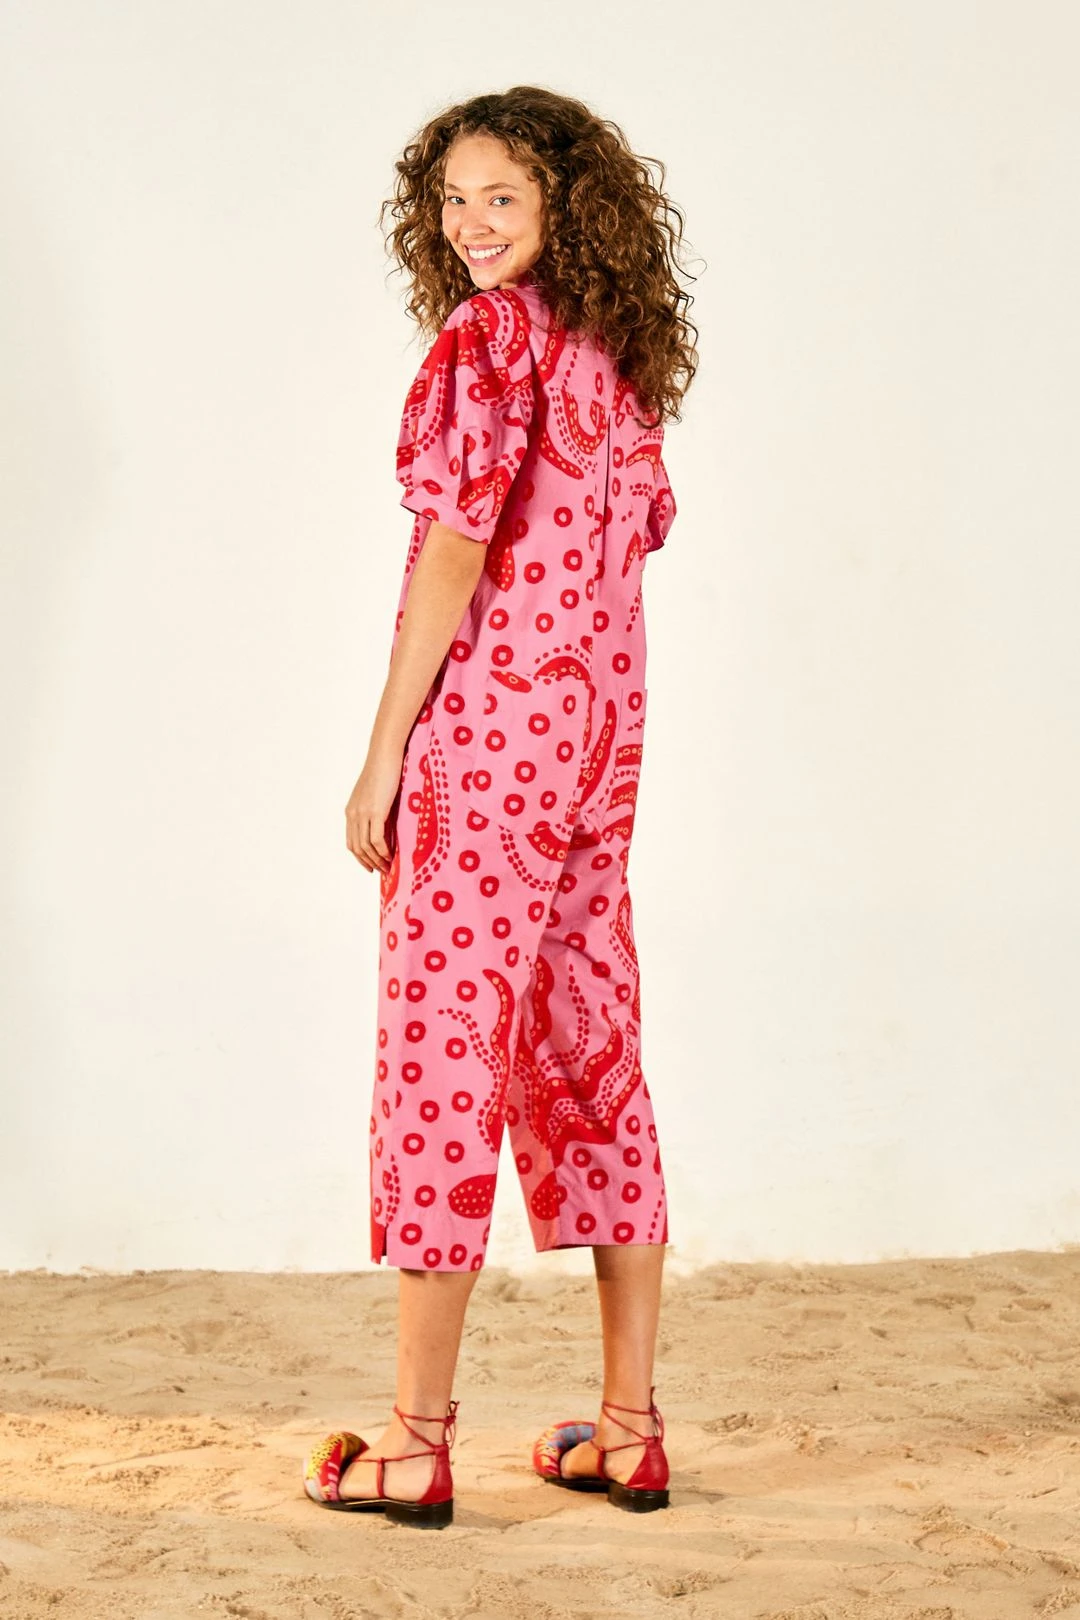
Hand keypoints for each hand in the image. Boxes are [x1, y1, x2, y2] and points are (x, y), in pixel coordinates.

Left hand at [345, 748, 402, 873]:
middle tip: (383, 872)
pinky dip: (383, 852)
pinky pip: (377, 840)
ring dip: (377, 860)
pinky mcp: (375, 812)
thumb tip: (383, 823)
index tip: (371, 867)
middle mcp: (353, 814)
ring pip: (366, 847)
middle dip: (369, 863)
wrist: (384, 756)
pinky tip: (391, 856)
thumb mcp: (374, 794)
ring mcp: (363, 814)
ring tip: (389, 867)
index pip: (351, 842)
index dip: (360, 858)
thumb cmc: (383, 771)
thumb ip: (374, 809)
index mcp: (351, 811)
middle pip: (357, 848)